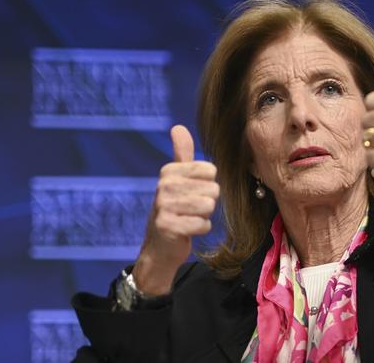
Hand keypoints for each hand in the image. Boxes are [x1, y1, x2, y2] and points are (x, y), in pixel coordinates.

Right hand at [132, 125, 218, 295]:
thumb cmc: (175, 209)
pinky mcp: (169, 227)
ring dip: (203, 216)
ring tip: (188, 218)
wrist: (160, 246)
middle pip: (213, 189)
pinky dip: (200, 230)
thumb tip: (178, 127)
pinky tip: (187, 231)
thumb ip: (182, 154)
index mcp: (168, 171)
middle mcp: (164, 186)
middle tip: (190, 210)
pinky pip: (204, 225)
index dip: (207, 186)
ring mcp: (164, 206)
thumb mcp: (177, 179)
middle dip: (207, 203)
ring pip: (209, 207)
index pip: (211, 171)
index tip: (191, 194)